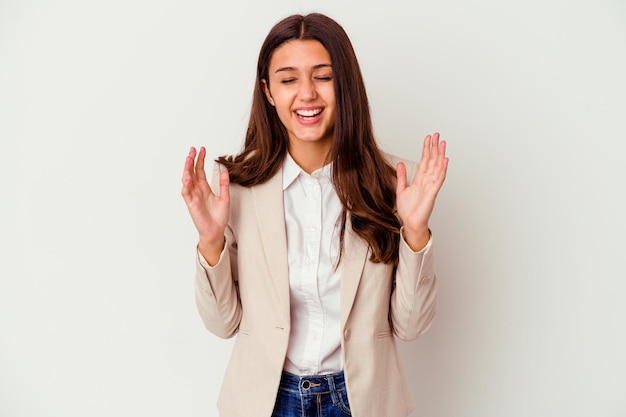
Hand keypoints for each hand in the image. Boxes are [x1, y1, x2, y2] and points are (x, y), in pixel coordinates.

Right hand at [181, 146, 229, 263]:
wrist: (216, 231)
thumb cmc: (219, 217)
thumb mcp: (225, 198)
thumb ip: (224, 185)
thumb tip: (225, 170)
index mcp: (204, 188)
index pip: (200, 170)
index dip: (200, 160)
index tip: (202, 149)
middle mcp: (197, 191)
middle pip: (192, 172)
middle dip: (191, 160)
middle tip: (193, 149)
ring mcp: (193, 197)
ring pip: (187, 180)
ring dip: (187, 169)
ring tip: (188, 158)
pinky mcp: (191, 204)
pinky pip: (186, 192)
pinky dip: (186, 184)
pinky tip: (188, 176)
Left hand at [396, 132, 448, 250]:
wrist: (410, 223)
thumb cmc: (408, 210)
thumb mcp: (401, 189)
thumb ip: (402, 176)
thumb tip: (400, 163)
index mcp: (419, 179)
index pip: (425, 160)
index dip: (426, 149)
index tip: (428, 138)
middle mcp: (426, 181)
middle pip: (432, 160)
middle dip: (434, 147)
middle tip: (437, 135)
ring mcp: (431, 186)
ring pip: (437, 167)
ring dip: (440, 155)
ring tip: (442, 143)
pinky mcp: (432, 192)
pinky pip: (439, 179)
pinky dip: (442, 169)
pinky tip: (444, 160)